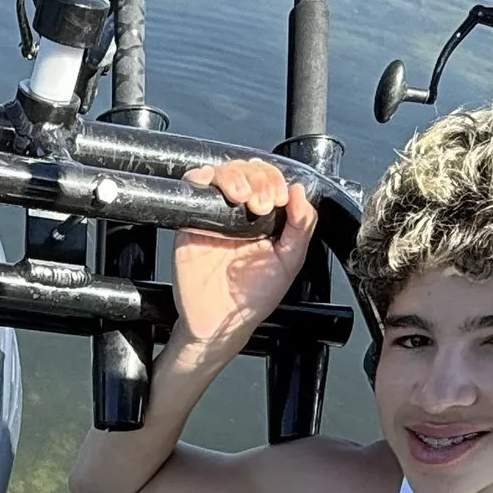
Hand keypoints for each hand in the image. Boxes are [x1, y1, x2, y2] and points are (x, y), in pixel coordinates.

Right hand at [171, 161, 316, 352]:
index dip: (275, 179)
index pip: (269, 179)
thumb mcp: (289, 262)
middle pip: (246, 170)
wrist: (221, 322)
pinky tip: (222, 197)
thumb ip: (301, 227)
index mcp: (264, 218)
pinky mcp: (190, 221)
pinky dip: (204, 180)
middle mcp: (239, 212)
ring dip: (236, 176)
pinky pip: (192, 187)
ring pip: (221, 172)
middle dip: (259, 178)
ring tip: (245, 198)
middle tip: (264, 203)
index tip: (281, 197)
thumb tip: (301, 192)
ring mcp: (214, 215)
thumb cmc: (252, 297)